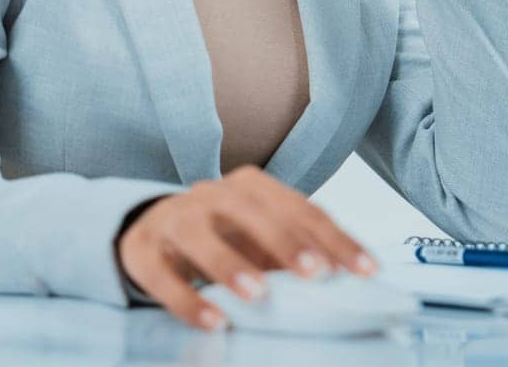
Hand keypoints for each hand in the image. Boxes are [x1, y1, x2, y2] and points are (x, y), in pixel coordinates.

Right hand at [114, 165, 376, 330]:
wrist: (150, 228)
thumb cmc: (222, 236)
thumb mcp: (260, 238)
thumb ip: (296, 252)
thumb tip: (346, 278)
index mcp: (251, 186)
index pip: (300, 207)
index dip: (334, 238)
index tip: (365, 270)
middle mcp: (212, 194)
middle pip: (251, 210)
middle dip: (286, 241)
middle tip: (316, 274)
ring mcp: (174, 218)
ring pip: (200, 235)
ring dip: (230, 265)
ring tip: (258, 296)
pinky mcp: (142, 249)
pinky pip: (161, 273)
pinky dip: (186, 299)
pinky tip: (212, 321)